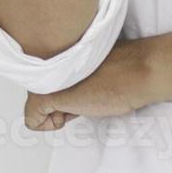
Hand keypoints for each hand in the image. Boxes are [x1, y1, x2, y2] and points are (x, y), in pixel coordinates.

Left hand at [23, 37, 171, 130]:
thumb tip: (64, 86)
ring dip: (57, 109)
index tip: (81, 86)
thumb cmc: (124, 68)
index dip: (63, 87)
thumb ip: (71, 68)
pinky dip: (50, 124)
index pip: (45, 74)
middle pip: (38, 88)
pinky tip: (74, 111)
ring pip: (34, 103)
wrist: (139, 71)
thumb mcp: (91, 63)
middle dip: (57, 99)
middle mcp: (44, 59)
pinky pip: (32, 119)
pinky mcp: (45, 95)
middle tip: (83, 94)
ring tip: (83, 99)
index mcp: (56, 47)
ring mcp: (43, 77)